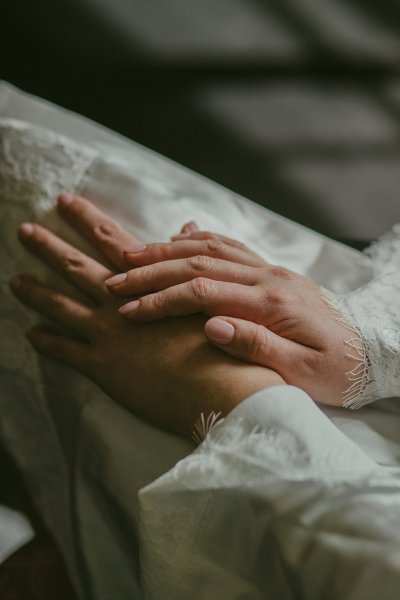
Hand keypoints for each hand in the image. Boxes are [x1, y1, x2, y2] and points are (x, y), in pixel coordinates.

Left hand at [9, 196, 283, 437]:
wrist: (227, 388)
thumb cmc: (227, 341)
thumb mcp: (217, 288)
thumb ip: (199, 255)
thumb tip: (189, 226)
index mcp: (147, 282)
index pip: (111, 240)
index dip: (86, 218)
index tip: (65, 201)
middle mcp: (122, 303)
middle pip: (78, 266)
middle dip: (49, 244)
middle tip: (24, 229)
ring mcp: (109, 335)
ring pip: (62, 306)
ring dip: (36, 290)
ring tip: (14, 280)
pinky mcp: (105, 368)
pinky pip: (66, 352)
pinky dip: (47, 342)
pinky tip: (31, 335)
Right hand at [106, 225, 363, 407]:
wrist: (370, 350)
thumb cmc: (337, 368)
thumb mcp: (302, 370)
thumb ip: (257, 345)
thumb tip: (211, 327)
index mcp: (270, 303)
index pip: (202, 294)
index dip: (161, 300)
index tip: (129, 311)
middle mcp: (266, 278)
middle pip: (197, 265)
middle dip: (152, 271)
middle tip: (115, 280)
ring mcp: (269, 269)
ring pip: (210, 249)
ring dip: (169, 250)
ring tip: (132, 254)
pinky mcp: (272, 271)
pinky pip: (231, 245)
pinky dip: (200, 238)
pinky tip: (179, 237)